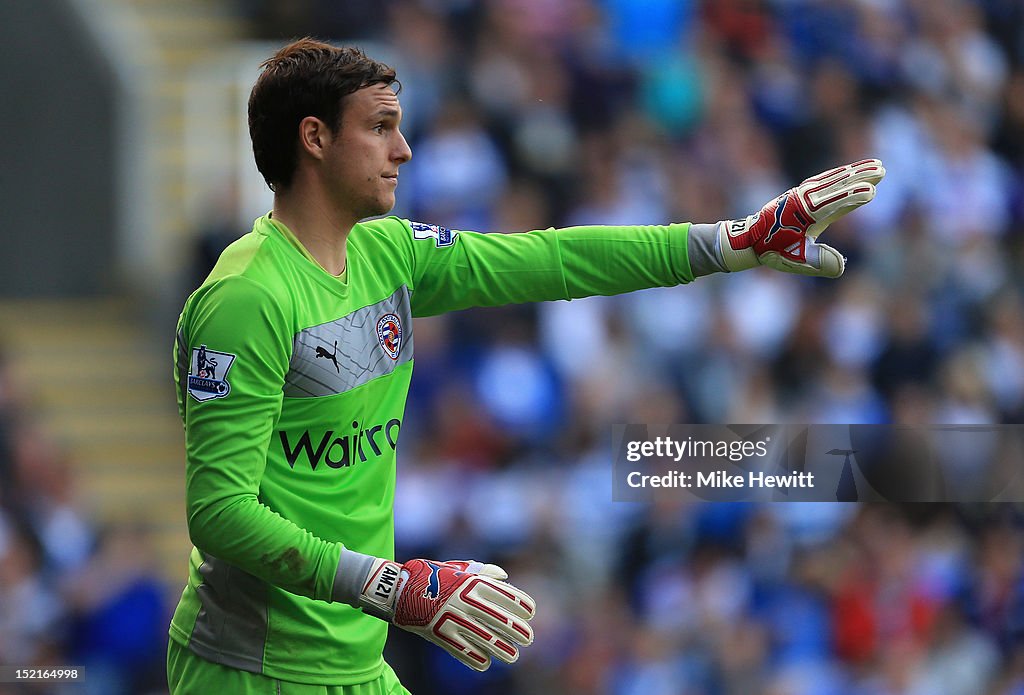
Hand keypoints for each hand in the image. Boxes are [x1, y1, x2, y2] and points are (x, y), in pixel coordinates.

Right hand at [358, 558, 534, 670]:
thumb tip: (504, 577)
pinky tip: (485, 662)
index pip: (506, 595)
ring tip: (513, 655)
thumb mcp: (457, 567)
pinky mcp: (441, 635)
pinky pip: (464, 652)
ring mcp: (454, 620)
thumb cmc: (430, 575)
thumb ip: (482, 571)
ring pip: (486, 640)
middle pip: (501, 620)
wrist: (398, 589)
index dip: (522, 605)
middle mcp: (467, 602)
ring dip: (502, 650)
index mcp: (472, 583)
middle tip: (528, 638)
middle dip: (518, 631)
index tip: (530, 613)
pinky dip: (477, 659)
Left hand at [719, 159, 885, 276]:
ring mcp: (801, 194)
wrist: (750, 238)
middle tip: (882, 169)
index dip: (852, 197)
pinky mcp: (800, 192)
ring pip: (831, 179)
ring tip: (875, 165)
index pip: (833, 204)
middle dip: (859, 176)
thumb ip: (819, 262)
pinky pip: (824, 179)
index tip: (871, 191)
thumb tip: (842, 268)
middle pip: (836, 185)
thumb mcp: (796, 260)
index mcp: (804, 215)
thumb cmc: (774, 250)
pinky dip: (839, 174)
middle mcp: (803, 200)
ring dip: (853, 171)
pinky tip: (851, 171)